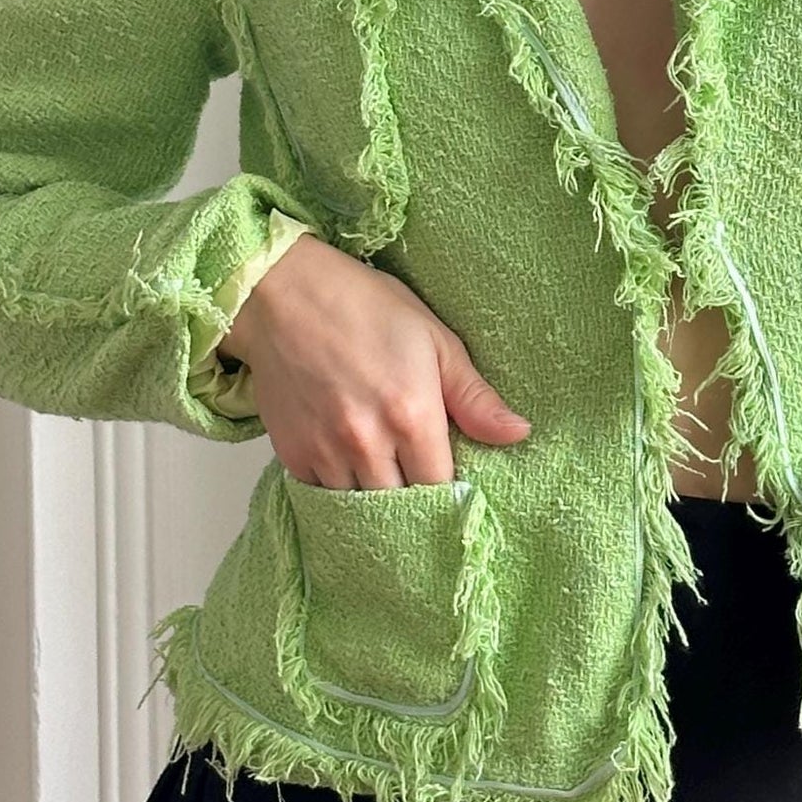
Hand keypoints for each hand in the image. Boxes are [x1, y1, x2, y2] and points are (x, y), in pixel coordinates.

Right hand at [223, 235, 531, 487]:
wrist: (282, 294)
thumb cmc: (364, 308)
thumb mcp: (434, 339)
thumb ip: (474, 396)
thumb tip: (518, 434)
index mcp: (412, 415)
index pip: (440, 489)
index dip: (449, 493)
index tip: (453, 486)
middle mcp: (368, 442)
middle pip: (400, 506)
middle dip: (414, 503)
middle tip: (420, 487)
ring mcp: (326, 451)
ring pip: (359, 507)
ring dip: (376, 500)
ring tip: (387, 483)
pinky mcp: (292, 454)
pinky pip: (322, 495)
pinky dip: (339, 490)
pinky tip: (350, 471)